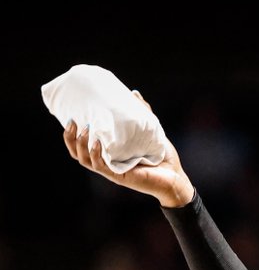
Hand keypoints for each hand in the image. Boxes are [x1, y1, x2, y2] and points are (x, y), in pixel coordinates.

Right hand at [62, 91, 194, 207]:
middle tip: (72, 121)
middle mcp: (107, 163)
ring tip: (84, 129)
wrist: (176, 177)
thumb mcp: (150, 131)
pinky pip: (101, 166)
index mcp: (109, 153)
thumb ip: (142, 113)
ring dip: (80, 144)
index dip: (72, 134)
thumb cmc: (162, 157)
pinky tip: (97, 142)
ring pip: (85, 160)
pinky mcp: (120, 176)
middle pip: (77, 153)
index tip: (71, 116)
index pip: (82, 146)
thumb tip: (134, 93)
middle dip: (70, 138)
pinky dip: (96, 154)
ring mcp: (112, 171)